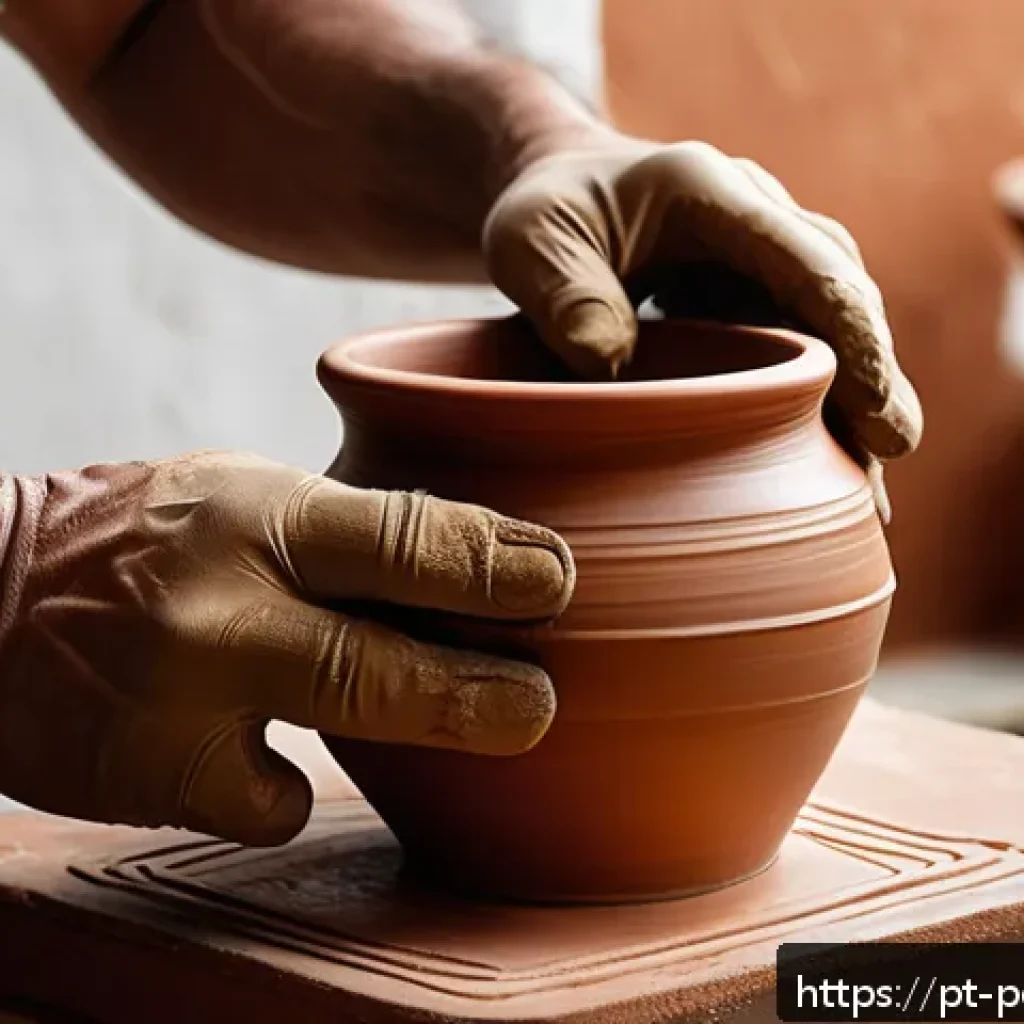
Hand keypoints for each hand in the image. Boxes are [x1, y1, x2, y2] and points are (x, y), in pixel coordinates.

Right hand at [0, 452, 572, 843]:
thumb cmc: (146, 538)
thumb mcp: (242, 497)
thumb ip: (349, 532)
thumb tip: (482, 560)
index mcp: (253, 510)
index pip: (394, 535)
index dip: (487, 562)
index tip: (557, 580)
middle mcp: (220, 602)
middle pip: (372, 653)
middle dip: (475, 683)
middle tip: (544, 701)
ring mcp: (184, 697)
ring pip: (335, 727)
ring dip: (432, 726)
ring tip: (507, 721)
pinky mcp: (156, 776)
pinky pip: (265, 800)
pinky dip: (285, 786)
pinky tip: (271, 757)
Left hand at [484, 136, 922, 519]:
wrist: (558, 199)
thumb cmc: (546, 215)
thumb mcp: (529, 241)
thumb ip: (564, 293)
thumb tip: (608, 361)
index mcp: (714, 193)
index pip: (807, 260)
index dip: (849, 330)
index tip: (872, 401)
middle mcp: (758, 224)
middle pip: (839, 296)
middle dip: (872, 372)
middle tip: (892, 449)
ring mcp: (760, 266)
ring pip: (830, 330)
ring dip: (854, 400)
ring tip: (871, 486)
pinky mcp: (751, 304)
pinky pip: (798, 352)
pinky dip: (816, 407)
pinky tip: (828, 467)